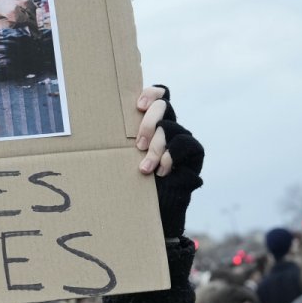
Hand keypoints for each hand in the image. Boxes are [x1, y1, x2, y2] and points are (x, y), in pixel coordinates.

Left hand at [134, 84, 202, 238]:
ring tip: (145, 168)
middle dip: (149, 123)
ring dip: (156, 148)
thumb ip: (125, 139)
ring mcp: (182, 138)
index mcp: (153, 121)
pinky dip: (170, 157)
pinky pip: (185, 144)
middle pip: (163, 106)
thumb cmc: (136, 182)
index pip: (158, 95)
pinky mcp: (194, 153)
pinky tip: (161, 172)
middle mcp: (169, 126)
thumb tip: (107, 121)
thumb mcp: (126, 158)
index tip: (138, 106)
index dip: (151, 94)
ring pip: (170, 128)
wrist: (157, 209)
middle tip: (138, 145)